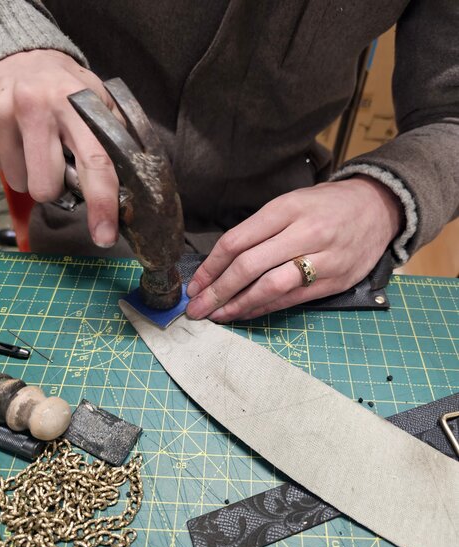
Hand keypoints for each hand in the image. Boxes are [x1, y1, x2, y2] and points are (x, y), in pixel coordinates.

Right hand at [0, 50, 120, 246]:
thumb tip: (131, 190)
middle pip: (49, 187)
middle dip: (58, 188)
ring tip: (42, 149)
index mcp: (78, 106)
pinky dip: (18, 167)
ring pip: (25, 184)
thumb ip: (116, 140)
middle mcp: (40, 107)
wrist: (28, 57)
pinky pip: (7, 174)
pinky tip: (25, 144)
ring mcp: (7, 114)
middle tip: (63, 166)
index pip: (95, 163)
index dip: (102, 205)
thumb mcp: (101, 103)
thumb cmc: (71, 89)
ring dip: (37, 177)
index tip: (104, 235)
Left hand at [186, 177, 402, 321]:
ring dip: (238, 305)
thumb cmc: (327, 205)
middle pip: (249, 266)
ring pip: (270, 287)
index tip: (194, 284)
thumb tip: (221, 263)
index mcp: (287, 208)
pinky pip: (291, 300)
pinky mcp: (334, 281)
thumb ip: (260, 229)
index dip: (211, 267)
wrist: (380, 208)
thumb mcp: (292, 202)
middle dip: (217, 291)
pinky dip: (264, 309)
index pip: (237, 241)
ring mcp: (322, 259)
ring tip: (217, 315)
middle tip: (196, 308)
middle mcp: (304, 232)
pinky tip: (245, 313)